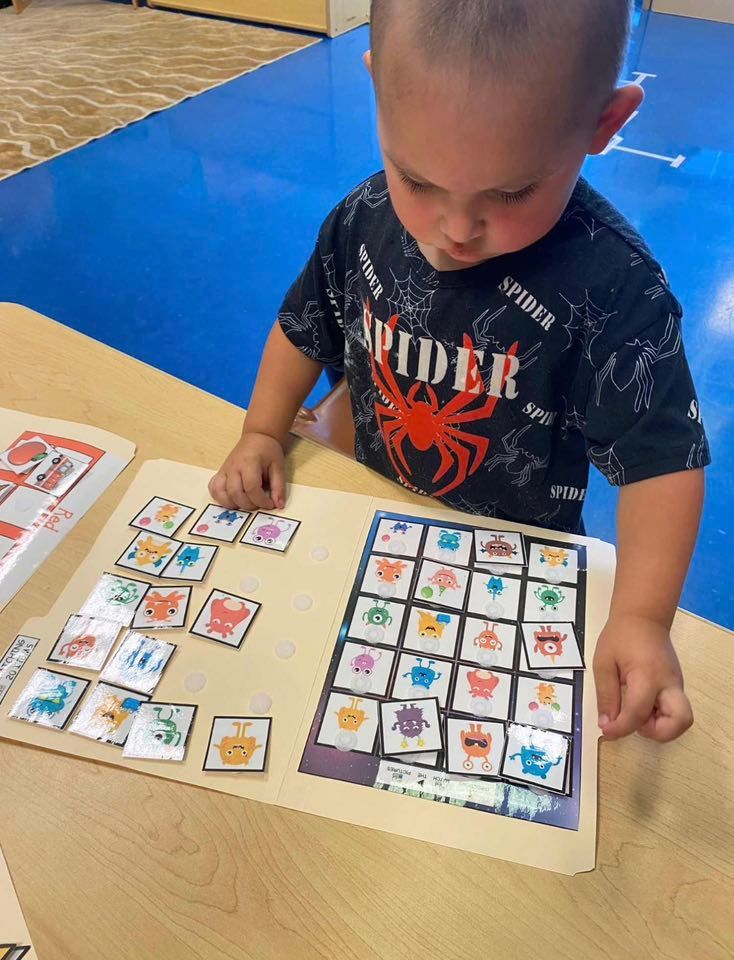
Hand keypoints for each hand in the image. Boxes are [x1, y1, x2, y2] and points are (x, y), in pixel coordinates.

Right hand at [209, 433, 285, 511]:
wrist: (257, 437)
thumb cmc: (268, 451)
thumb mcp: (278, 467)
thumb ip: (278, 487)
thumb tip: (279, 505)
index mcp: (249, 463)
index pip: (251, 488)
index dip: (261, 500)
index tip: (270, 504)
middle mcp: (233, 467)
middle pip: (235, 493)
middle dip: (248, 505)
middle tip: (259, 504)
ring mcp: (224, 470)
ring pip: (220, 493)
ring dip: (233, 504)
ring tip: (246, 503)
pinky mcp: (220, 473)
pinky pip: (213, 488)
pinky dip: (220, 497)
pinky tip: (232, 499)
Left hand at [593, 614, 692, 742]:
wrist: (643, 617)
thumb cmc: (621, 636)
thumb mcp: (603, 663)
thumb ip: (606, 695)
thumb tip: (607, 724)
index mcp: (647, 675)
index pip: (638, 713)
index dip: (621, 728)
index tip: (606, 730)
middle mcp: (669, 683)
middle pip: (681, 721)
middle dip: (658, 732)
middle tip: (634, 721)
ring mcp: (677, 685)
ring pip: (681, 719)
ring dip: (660, 726)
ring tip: (636, 711)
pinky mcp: (676, 686)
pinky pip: (675, 711)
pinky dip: (660, 717)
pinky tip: (641, 704)